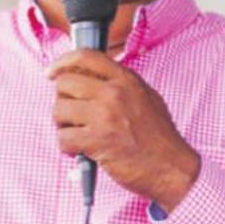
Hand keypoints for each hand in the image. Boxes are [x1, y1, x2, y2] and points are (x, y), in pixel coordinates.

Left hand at [47, 50, 199, 210]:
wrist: (172, 167)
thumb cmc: (160, 138)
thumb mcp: (148, 99)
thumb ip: (122, 86)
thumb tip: (92, 80)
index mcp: (127, 80)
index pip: (86, 56)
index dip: (63, 62)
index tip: (52, 72)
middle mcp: (115, 93)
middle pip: (65, 82)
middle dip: (62, 100)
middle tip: (72, 115)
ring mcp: (105, 115)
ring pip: (58, 110)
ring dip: (62, 125)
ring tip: (77, 135)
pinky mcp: (97, 140)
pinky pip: (63, 138)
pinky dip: (67, 147)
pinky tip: (80, 151)